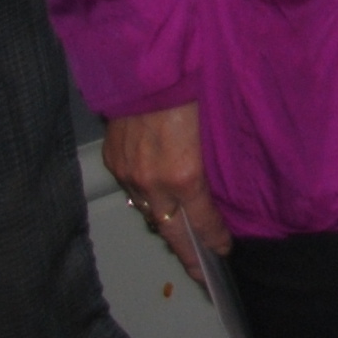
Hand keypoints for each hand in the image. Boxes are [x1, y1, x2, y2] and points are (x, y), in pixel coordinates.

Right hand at [104, 105, 231, 279]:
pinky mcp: (113, 160)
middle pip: (170, 230)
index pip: (201, 222)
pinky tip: (158, 202)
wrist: (149, 66)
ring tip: (181, 237)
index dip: (213, 240)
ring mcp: (128, 173)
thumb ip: (214, 164)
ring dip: (166, 224)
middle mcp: (152, 181)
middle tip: (200, 271)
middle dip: (186, 253)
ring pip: (148, 212)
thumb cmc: (193, 90)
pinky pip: (132, 191)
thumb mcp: (215, 131)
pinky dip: (147, 200)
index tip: (224, 251)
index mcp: (183, 175)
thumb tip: (219, 188)